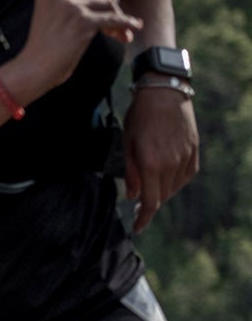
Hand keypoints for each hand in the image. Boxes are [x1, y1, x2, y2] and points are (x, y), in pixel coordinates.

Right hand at [11, 0, 142, 98]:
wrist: (34, 68)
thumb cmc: (43, 45)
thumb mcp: (49, 11)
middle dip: (111, 3)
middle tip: (111, 21)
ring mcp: (70, 6)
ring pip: (109, 3)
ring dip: (116, 18)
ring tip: (115, 33)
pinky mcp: (83, 22)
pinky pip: (114, 19)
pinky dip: (127, 24)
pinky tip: (134, 28)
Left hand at [124, 85, 198, 234]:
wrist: (164, 93)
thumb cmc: (139, 117)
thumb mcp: (127, 145)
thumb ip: (130, 174)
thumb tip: (133, 196)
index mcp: (151, 165)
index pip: (151, 202)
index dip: (144, 218)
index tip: (137, 227)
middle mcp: (171, 164)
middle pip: (162, 196)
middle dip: (150, 203)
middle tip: (138, 203)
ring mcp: (185, 157)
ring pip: (175, 187)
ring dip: (162, 191)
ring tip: (151, 186)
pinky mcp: (194, 149)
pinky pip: (187, 174)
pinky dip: (176, 180)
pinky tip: (167, 177)